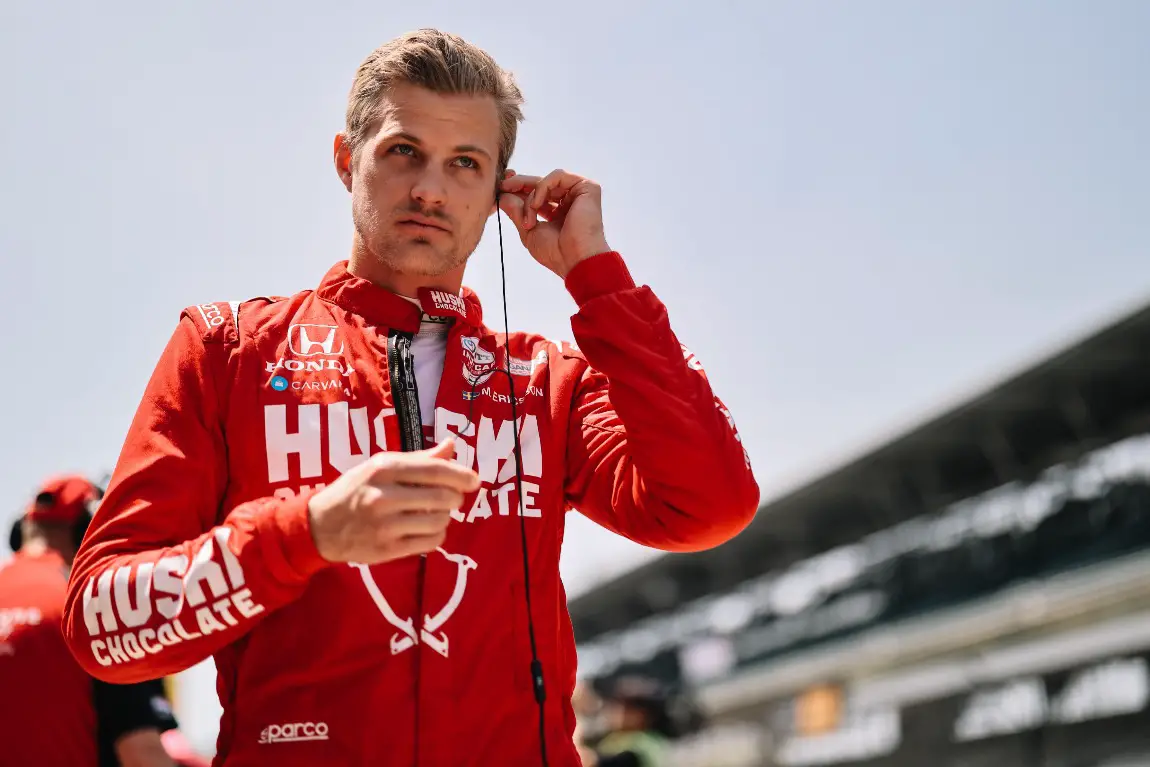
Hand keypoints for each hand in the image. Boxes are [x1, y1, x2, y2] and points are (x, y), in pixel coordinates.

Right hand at [306, 440, 479, 563]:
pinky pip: (430, 542)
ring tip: (435, 513)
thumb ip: (418, 458)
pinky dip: (437, 535)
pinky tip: (427, 529)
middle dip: (455, 497)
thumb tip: (451, 445)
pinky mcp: (387, 549)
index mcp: (383, 469)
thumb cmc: (354, 490)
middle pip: (442, 497)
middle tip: (452, 498)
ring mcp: (385, 525)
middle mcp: (384, 496)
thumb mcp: (380, 466)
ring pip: (439, 521)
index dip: (461, 475)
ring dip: (445, 517)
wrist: (320, 526)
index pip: (434, 470)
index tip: (474, 480)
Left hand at [498, 169, 611, 277]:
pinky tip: (537, 205)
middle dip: (519, 184)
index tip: (502, 186)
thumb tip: (502, 195)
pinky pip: (557, 176)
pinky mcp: (587, 188)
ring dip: (531, 197)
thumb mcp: (527, 230)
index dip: (519, 188)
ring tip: (528, 218)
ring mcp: (579, 194)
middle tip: (503, 186)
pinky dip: (542, 188)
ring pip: (546, 181)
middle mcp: (569, 202)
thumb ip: (515, 211)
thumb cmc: (556, 253)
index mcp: (558, 213)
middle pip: (540, 184)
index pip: (536, 194)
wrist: (575, 260)